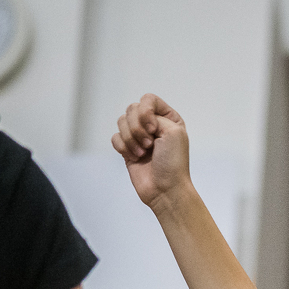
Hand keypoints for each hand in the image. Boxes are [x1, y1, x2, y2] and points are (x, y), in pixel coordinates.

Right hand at [112, 94, 190, 209]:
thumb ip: (154, 115)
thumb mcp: (173, 131)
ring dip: (131, 139)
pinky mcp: (128, 148)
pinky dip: (123, 147)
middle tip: (149, 144)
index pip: (148, 99)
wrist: (165, 189)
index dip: (146, 111)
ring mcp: (139, 136)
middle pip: (132, 109)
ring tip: (143, 153)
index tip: (153, 129)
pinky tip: (135, 158)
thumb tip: (136, 118)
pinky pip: (115, 137)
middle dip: (138, 127)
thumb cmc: (173, 163)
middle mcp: (153, 125)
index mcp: (168, 118)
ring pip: (121, 122)